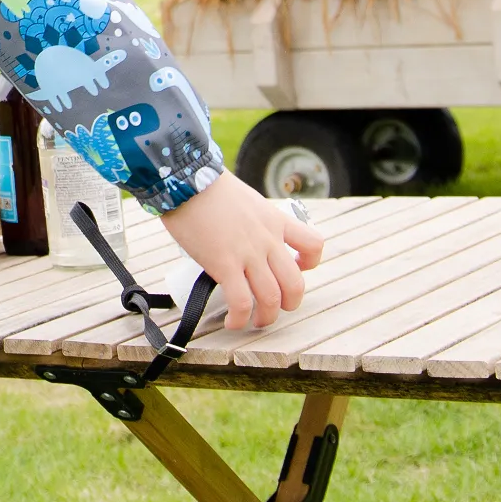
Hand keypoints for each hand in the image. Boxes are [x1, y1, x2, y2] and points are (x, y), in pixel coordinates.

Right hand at [158, 170, 324, 331]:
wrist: (187, 180)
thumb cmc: (207, 187)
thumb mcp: (246, 201)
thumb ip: (251, 222)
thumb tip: (240, 241)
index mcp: (275, 220)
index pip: (313, 244)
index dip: (310, 263)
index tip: (295, 268)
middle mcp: (267, 240)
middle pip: (294, 283)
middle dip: (288, 303)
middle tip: (274, 307)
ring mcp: (248, 254)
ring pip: (271, 298)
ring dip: (265, 318)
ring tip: (254, 322)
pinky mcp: (224, 265)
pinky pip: (241, 302)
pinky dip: (239, 319)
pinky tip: (232, 322)